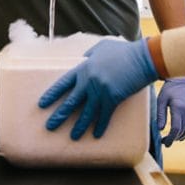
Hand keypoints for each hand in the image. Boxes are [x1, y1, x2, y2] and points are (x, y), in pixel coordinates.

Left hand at [38, 38, 158, 139]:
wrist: (143, 57)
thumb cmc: (124, 51)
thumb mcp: (102, 47)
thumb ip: (90, 54)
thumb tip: (83, 58)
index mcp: (84, 68)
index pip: (63, 84)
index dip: (52, 95)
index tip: (42, 104)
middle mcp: (89, 81)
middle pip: (70, 101)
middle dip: (59, 115)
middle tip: (49, 127)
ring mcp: (101, 90)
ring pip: (86, 112)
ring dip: (79, 126)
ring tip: (72, 137)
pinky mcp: (114, 98)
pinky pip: (105, 115)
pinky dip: (100, 126)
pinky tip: (95, 135)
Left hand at [157, 77, 184, 145]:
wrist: (182, 79)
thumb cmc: (169, 89)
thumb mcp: (161, 100)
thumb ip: (161, 115)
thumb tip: (160, 129)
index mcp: (179, 108)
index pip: (175, 129)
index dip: (170, 138)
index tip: (165, 143)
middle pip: (182, 131)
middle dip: (174, 138)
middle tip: (165, 141)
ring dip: (181, 136)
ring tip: (172, 138)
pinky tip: (181, 134)